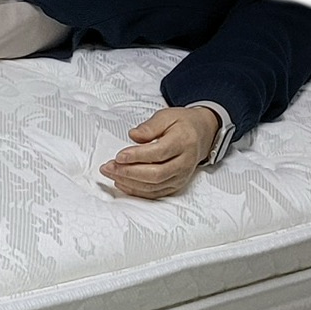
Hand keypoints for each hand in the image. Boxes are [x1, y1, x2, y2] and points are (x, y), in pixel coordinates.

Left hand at [100, 105, 218, 199]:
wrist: (202, 135)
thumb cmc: (182, 124)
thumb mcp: (166, 116)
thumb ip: (150, 126)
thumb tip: (133, 136)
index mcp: (183, 141)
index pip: (159, 153)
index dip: (137, 156)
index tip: (119, 156)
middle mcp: (184, 162)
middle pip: (155, 174)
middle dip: (128, 172)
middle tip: (109, 167)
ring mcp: (181, 176)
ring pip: (154, 186)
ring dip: (129, 182)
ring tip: (111, 174)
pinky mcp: (176, 185)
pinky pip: (155, 193)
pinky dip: (136, 191)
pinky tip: (122, 183)